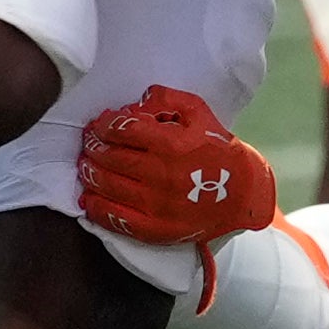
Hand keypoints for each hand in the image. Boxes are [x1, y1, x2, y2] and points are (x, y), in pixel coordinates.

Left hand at [77, 86, 278, 246]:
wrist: (243, 195)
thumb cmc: (218, 150)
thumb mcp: (199, 113)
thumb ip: (166, 99)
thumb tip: (133, 104)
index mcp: (172, 144)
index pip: (123, 130)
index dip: (104, 125)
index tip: (100, 124)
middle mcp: (162, 175)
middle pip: (111, 158)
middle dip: (93, 147)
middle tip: (89, 142)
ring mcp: (157, 206)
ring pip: (108, 187)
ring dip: (89, 174)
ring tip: (85, 165)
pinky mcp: (156, 230)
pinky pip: (117, 219)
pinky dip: (96, 208)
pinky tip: (87, 198)